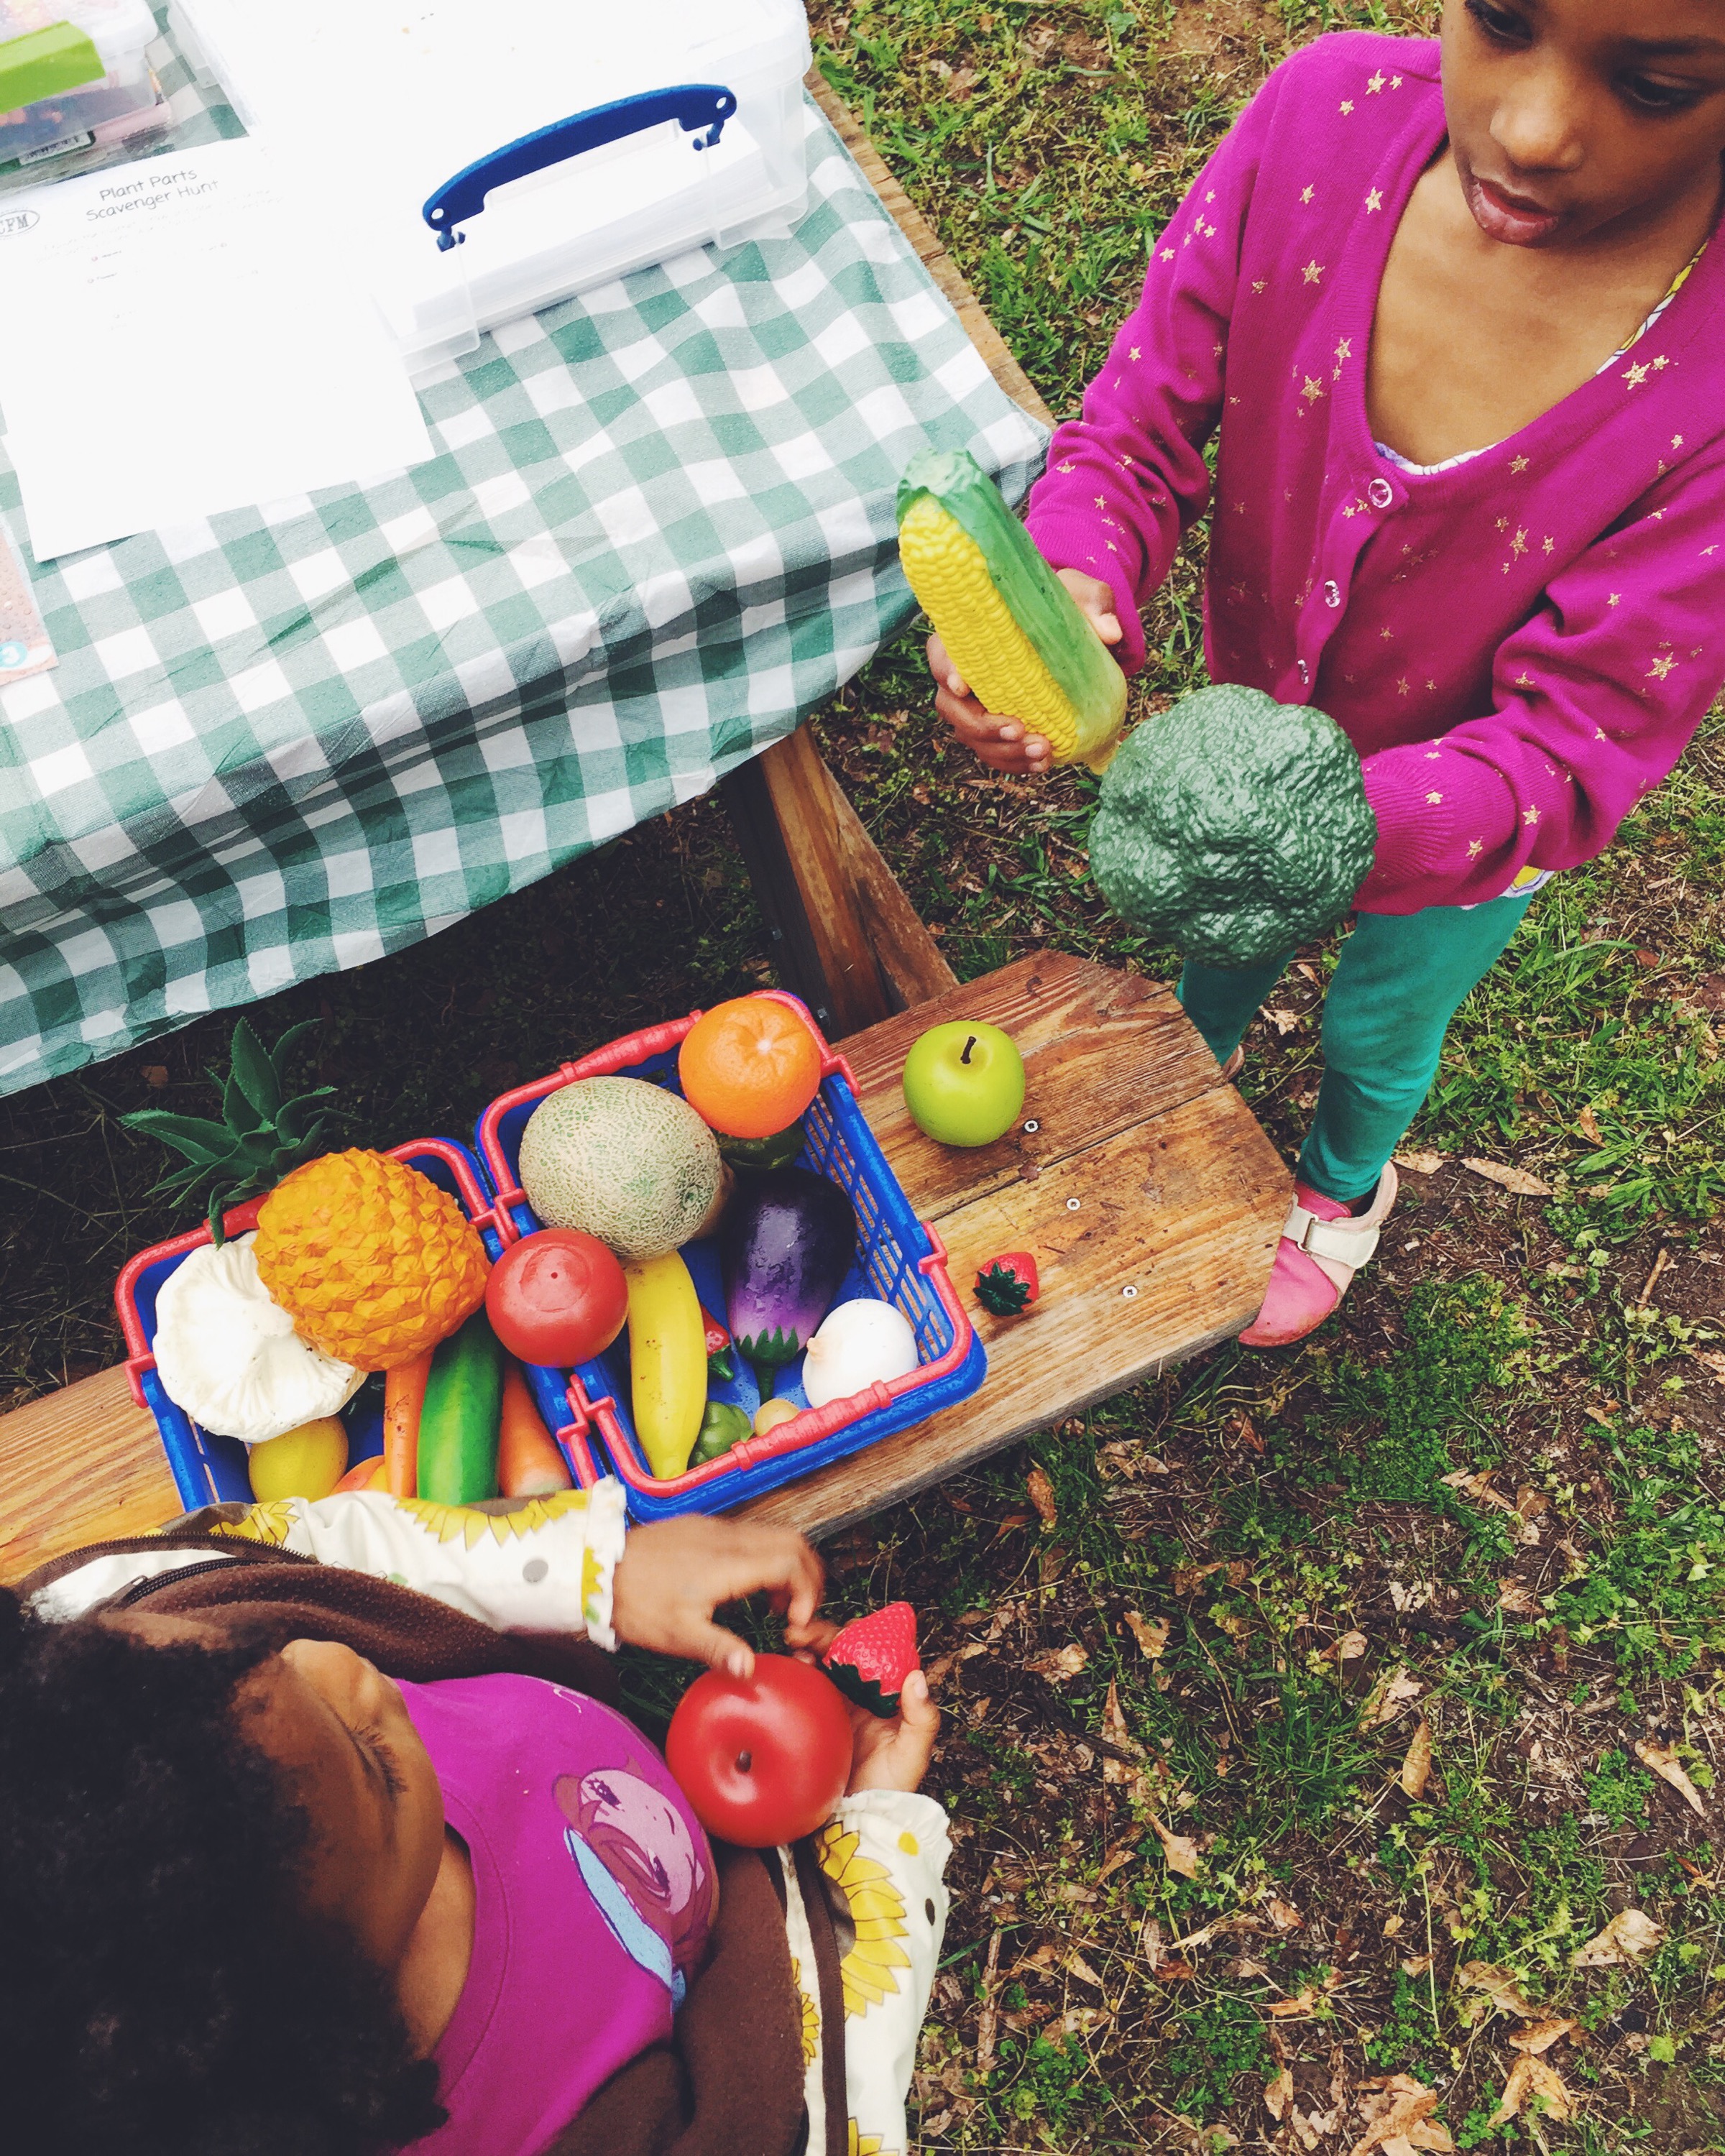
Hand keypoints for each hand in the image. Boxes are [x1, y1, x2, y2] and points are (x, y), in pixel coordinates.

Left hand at [611, 1518, 823, 1676]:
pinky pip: (750, 1534)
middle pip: (793, 1542)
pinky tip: (745, 1588)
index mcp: (730, 1563)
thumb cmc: (639, 1604)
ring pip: (773, 1535)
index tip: (793, 1623)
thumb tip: (751, 1669)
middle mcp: (730, 1537)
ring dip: (787, 1567)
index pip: (792, 1562)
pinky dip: (765, 1558)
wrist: (596, 1568)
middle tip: (798, 1612)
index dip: (807, 1592)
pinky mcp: (703, 1526)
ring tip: (773, 1606)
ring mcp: (716, 1527)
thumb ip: (719, 1649)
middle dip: (808, 1576)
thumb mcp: (678, 1635)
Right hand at [786, 1618, 940, 1793]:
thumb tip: (917, 1678)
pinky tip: (788, 1666)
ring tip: (794, 1643)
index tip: (845, 1629)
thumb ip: (922, 1719)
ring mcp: (834, 1704)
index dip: (862, 1633)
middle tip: (804, 1631)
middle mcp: (861, 1693)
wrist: (854, 1821)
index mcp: (887, 1695)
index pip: (876, 1651)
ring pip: (820, 1662)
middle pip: (843, 1650)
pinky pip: (802, 1686)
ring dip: (807, 1646)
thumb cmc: (889, 1789)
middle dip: (824, 1634)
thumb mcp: (913, 1755)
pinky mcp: (811, 1716)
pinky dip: (794, 1671)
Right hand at [928, 568, 1122, 775]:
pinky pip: (992, 751)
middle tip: (1019, 731)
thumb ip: (1093, 605)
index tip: (964, 687)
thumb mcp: (1080, 595)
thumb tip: (1109, 633)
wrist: (1073, 633)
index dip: (947, 671)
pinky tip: (1041, 765)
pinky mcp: (994, 727)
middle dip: (981, 725)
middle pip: (951, 707)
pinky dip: (1014, 763)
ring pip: (970, 736)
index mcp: (972, 635)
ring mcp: (976, 705)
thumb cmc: (1065, 607)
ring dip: (1002, 752)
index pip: (942, 653)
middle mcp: (965, 673)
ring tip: (1042, 753)